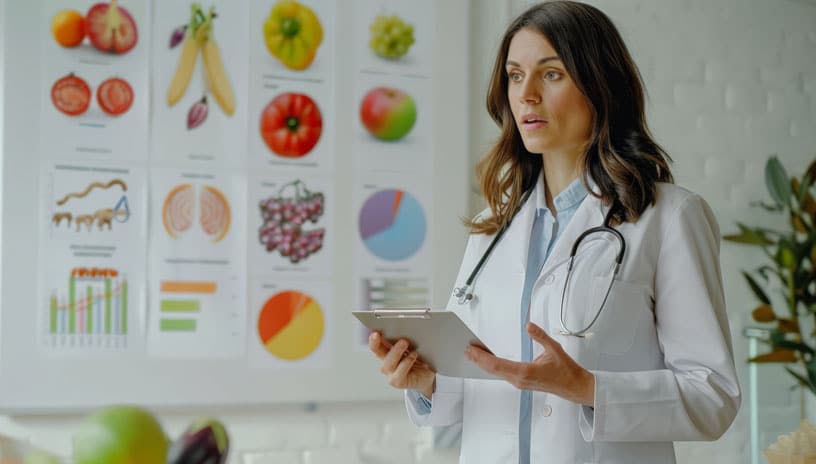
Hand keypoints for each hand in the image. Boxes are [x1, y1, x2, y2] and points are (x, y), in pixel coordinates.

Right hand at [369, 331, 435, 398]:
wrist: (427, 375)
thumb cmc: (419, 359)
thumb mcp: (413, 345)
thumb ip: (406, 337)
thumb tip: (404, 325)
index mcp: (387, 350)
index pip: (376, 341)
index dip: (373, 337)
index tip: (373, 330)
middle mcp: (386, 361)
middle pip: (377, 351)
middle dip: (377, 342)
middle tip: (383, 333)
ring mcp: (390, 372)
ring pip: (388, 363)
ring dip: (396, 352)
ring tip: (405, 342)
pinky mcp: (397, 381)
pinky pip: (398, 374)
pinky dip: (406, 363)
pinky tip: (413, 356)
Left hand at [465, 322, 594, 405]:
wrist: (574, 387)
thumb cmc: (566, 371)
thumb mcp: (554, 348)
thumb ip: (540, 336)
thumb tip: (529, 326)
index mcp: (525, 372)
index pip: (497, 365)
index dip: (482, 357)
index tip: (472, 350)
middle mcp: (520, 379)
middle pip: (493, 370)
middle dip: (478, 360)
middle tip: (466, 350)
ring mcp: (520, 382)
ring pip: (497, 373)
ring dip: (484, 363)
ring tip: (473, 354)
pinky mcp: (521, 382)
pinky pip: (503, 374)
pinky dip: (493, 367)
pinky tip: (488, 361)